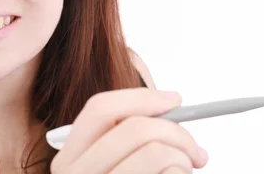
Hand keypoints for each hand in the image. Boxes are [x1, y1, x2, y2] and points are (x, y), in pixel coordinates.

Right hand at [50, 88, 207, 172]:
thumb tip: (172, 106)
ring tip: (182, 173)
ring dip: (183, 161)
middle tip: (195, 150)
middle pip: (136, 128)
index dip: (142, 97)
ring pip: (158, 153)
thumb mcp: (112, 164)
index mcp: (69, 158)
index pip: (101, 109)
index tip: (175, 99)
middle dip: (178, 133)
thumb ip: (130, 138)